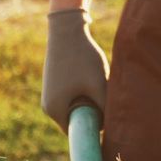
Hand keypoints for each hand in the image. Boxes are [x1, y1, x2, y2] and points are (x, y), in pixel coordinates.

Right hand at [41, 8, 108, 125]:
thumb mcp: (99, 85)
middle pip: (77, 120)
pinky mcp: (54, 85)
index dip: (95, 129)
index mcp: (55, 110)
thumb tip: (112, 127)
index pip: (78, 132)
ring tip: (98, 85)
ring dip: (90, 102)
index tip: (108, 120)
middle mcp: (48, 106)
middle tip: (107, 98)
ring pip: (76, 108)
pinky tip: (91, 77)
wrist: (66, 29)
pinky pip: (72, 98)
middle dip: (93, 114)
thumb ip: (106, 109)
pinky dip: (84, 92)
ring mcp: (49, 95)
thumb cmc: (83, 57)